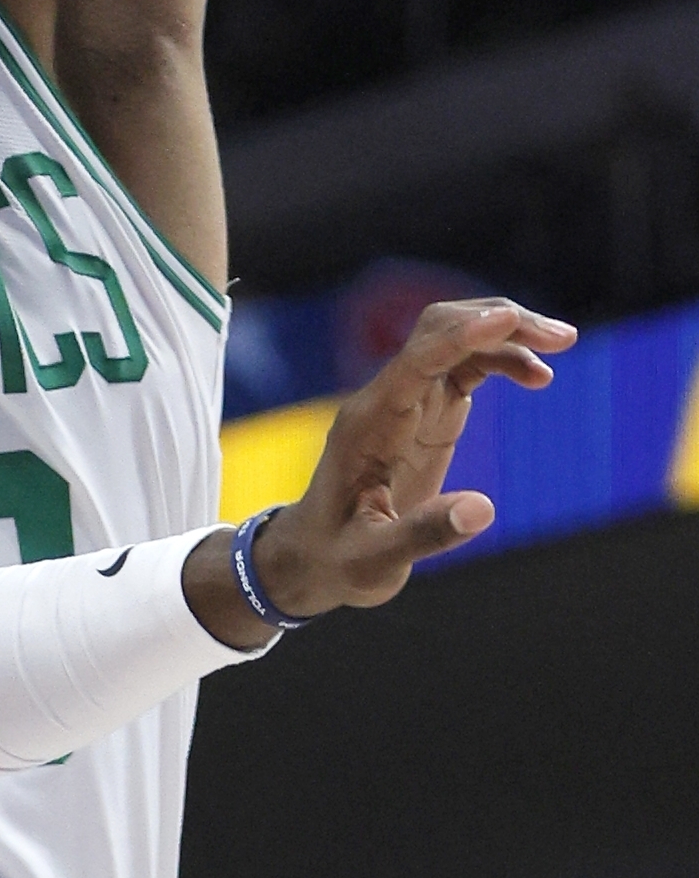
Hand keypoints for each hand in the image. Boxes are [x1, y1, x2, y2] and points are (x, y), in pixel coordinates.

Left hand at [256, 297, 575, 618]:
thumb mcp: (375, 558)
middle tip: (561, 337)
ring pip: (454, 341)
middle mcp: (386, 399)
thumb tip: (484, 510)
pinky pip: (463, 368)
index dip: (461, 338)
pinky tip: (537, 375)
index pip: (416, 362)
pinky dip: (500, 360)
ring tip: (563, 343)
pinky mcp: (425, 414)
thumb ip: (425, 535)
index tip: (508, 319)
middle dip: (497, 321)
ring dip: (506, 333)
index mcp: (368, 424)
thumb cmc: (338, 558)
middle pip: (439, 331)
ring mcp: (406, 402)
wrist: (315, 554)